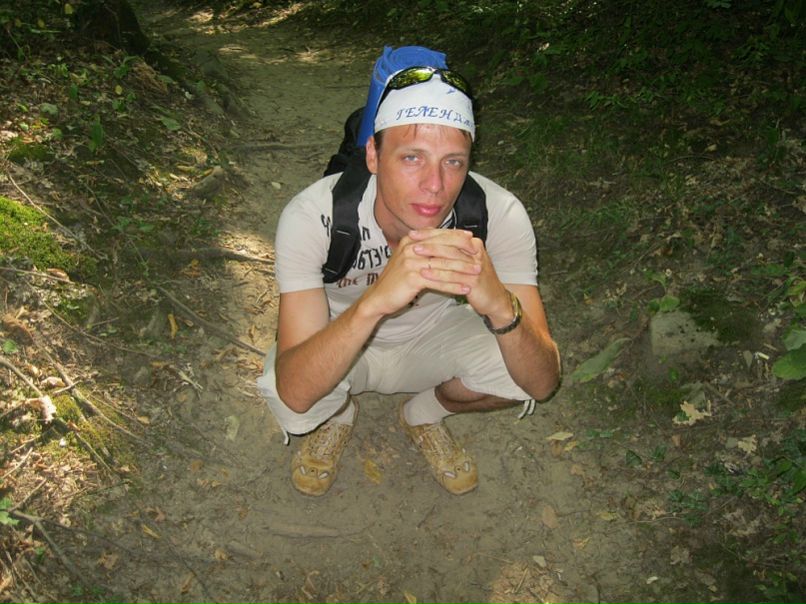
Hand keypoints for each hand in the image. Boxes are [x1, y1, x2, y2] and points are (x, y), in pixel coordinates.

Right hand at [360, 229, 480, 316]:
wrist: (379, 296)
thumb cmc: (397, 279)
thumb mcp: (409, 258)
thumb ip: (423, 249)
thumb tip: (442, 241)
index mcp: (411, 240)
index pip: (439, 235)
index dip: (457, 237)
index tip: (473, 240)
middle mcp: (411, 248)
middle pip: (444, 247)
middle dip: (464, 252)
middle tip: (480, 257)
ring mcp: (411, 262)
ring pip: (444, 265)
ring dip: (463, 270)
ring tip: (477, 273)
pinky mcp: (412, 277)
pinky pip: (439, 281)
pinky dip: (454, 285)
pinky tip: (465, 289)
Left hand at [412, 230, 511, 321]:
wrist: (494, 299)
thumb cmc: (475, 280)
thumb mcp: (464, 262)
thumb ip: (451, 251)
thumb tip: (429, 241)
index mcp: (473, 244)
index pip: (449, 234)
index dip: (430, 233)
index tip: (413, 233)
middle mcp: (476, 252)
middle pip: (449, 243)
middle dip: (428, 241)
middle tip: (411, 241)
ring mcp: (476, 265)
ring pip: (449, 257)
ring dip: (430, 255)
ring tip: (414, 255)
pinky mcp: (474, 280)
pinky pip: (452, 275)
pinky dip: (437, 273)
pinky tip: (424, 273)